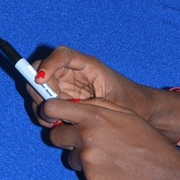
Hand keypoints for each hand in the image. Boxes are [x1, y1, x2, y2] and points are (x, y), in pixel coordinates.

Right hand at [34, 45, 163, 121]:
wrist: (141, 111)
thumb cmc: (132, 104)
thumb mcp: (114, 104)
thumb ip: (89, 106)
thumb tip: (64, 110)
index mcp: (88, 65)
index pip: (62, 54)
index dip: (48, 64)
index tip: (40, 81)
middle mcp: (73, 71)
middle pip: (43, 68)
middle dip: (38, 88)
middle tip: (46, 109)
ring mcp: (66, 84)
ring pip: (39, 86)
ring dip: (40, 103)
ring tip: (53, 121)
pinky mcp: (63, 98)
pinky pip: (46, 101)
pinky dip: (45, 112)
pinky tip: (55, 124)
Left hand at [40, 96, 179, 179]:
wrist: (166, 173)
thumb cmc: (147, 140)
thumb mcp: (124, 113)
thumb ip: (97, 106)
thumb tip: (76, 105)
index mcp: (93, 115)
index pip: (52, 108)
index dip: (47, 111)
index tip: (49, 114)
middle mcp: (86, 136)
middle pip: (55, 136)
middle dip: (65, 138)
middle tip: (83, 141)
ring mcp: (88, 160)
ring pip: (70, 157)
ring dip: (82, 158)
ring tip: (108, 158)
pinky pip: (85, 174)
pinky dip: (95, 173)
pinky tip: (113, 171)